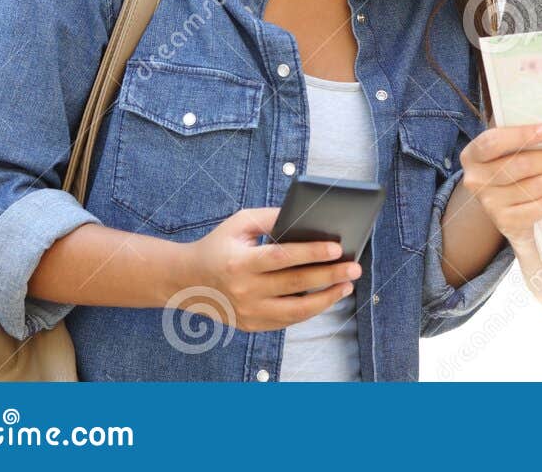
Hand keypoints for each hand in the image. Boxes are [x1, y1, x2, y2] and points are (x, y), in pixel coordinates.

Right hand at [175, 207, 362, 331]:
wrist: (186, 281)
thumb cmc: (219, 245)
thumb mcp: (239, 223)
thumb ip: (272, 217)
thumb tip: (308, 218)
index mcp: (239, 263)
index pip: (282, 258)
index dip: (311, 252)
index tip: (337, 247)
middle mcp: (243, 291)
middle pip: (295, 284)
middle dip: (329, 276)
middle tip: (354, 267)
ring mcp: (247, 312)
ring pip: (295, 311)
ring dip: (326, 299)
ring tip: (346, 285)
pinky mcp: (251, 325)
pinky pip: (287, 320)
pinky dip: (309, 309)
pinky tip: (326, 297)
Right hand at [459, 123, 541, 243]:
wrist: (503, 208)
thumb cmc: (508, 168)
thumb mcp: (506, 150)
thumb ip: (520, 138)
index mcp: (472, 155)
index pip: (493, 142)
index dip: (521, 135)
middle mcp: (475, 180)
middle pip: (520, 165)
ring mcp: (489, 203)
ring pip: (535, 186)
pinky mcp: (505, 222)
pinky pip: (539, 206)